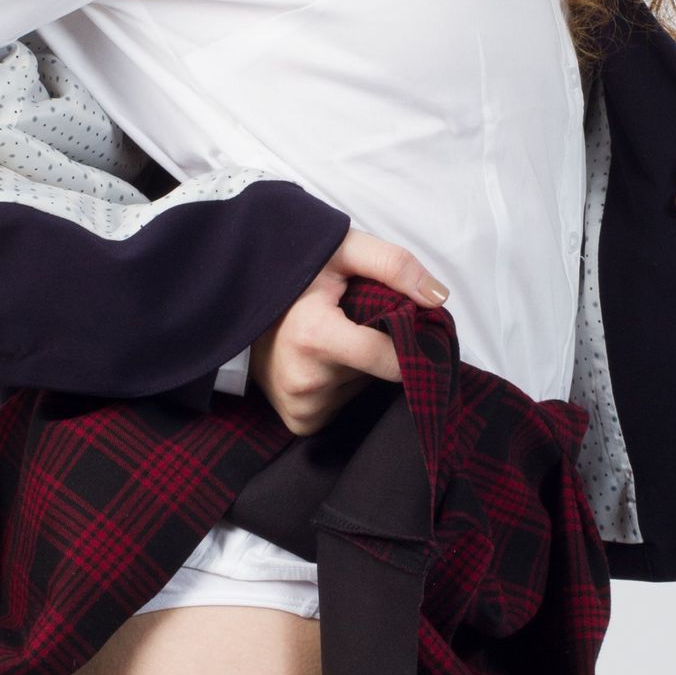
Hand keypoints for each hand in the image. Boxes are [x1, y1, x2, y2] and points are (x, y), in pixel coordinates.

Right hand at [248, 227, 448, 436]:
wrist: (237, 306)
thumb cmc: (294, 275)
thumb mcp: (342, 251)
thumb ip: (393, 265)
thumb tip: (438, 298)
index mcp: (313, 336)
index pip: (389, 357)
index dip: (407, 341)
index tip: (405, 326)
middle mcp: (305, 380)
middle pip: (377, 372)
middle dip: (379, 348)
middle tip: (356, 321)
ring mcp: (300, 406)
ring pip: (362, 388)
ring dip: (361, 367)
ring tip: (334, 340)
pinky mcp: (299, 422)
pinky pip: (344, 406)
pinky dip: (344, 385)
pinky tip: (323, 363)